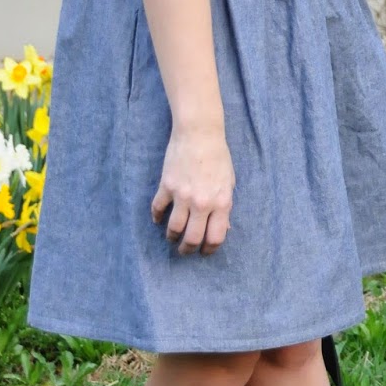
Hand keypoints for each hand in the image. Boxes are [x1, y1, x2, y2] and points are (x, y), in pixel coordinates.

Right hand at [151, 124, 234, 254]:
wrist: (199, 133)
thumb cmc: (218, 157)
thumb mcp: (229, 183)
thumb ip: (225, 207)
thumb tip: (223, 228)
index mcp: (221, 202)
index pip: (215, 237)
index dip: (209, 249)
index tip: (204, 252)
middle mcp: (202, 202)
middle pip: (193, 238)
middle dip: (188, 249)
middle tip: (184, 250)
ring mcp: (182, 195)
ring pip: (173, 228)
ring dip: (171, 237)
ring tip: (171, 238)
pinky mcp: (166, 186)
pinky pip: (158, 208)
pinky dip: (156, 217)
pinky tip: (158, 219)